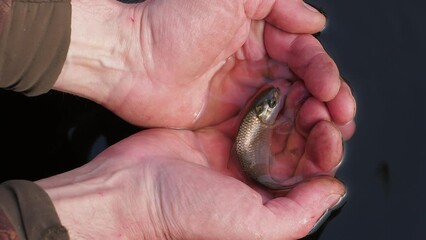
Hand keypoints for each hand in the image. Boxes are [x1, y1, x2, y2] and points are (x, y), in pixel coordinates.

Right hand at [37, 107, 345, 238]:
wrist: (132, 191)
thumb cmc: (185, 212)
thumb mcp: (254, 227)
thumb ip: (299, 214)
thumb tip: (333, 189)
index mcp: (269, 199)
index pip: (311, 172)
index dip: (326, 149)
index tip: (331, 131)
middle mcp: (255, 175)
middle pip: (297, 145)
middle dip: (314, 124)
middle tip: (321, 106)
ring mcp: (236, 151)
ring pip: (277, 124)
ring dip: (293, 107)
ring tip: (302, 91)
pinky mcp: (217, 131)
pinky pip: (249, 110)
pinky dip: (266, 99)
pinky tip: (275, 86)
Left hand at [55, 0, 354, 137]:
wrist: (129, 60)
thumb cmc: (171, 23)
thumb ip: (279, 1)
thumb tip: (316, 22)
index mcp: (261, 36)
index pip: (305, 56)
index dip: (323, 73)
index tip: (331, 91)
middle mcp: (256, 67)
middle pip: (304, 88)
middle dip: (328, 104)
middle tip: (341, 120)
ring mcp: (244, 96)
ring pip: (291, 112)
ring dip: (313, 126)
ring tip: (329, 139)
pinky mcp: (230, 122)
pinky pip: (266, 132)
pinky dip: (286, 141)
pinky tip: (300, 151)